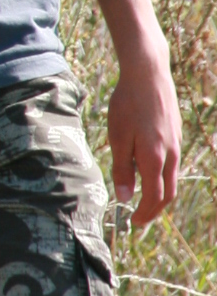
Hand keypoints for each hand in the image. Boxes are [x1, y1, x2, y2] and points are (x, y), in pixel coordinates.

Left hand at [108, 43, 181, 228]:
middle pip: (168, 192)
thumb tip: (124, 198)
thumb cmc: (127, 104)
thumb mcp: (118, 138)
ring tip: (143, 198)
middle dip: (154, 209)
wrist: (148, 74)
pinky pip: (172, 163)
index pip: (154, 197)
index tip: (132, 221)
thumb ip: (122, 169)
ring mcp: (176, 144)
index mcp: (155, 159)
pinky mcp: (176, 134)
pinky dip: (162, 176)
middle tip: (140, 218)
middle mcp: (171, 155)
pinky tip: (148, 171)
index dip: (144, 213)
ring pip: (172, 178)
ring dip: (159, 193)